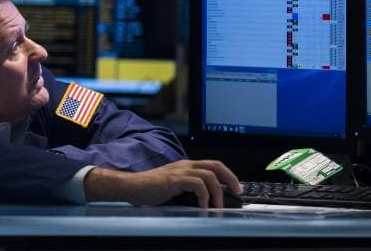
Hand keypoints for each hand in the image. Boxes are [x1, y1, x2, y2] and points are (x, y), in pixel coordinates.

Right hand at [84, 159, 240, 207]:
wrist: (133, 186)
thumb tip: (207, 200)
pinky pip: (197, 184)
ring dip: (218, 192)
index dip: (228, 174)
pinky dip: (204, 196)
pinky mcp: (174, 180)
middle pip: (216, 165)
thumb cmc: (150, 189)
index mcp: (186, 166)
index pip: (213, 164)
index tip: (236, 187)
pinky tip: (203, 207)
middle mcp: (185, 165)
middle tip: (237, 192)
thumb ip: (189, 189)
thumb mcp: (175, 187)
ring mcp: (180, 171)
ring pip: (209, 175)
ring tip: (217, 206)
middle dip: (230, 178)